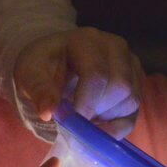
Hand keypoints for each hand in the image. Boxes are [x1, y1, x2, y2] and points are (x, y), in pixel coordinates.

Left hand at [14, 27, 143, 138]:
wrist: (58, 61)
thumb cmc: (43, 66)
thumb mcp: (29, 74)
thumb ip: (38, 90)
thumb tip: (49, 113)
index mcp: (87, 40)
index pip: (97, 74)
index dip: (86, 103)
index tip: (70, 121)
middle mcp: (116, 47)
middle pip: (120, 87)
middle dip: (98, 110)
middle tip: (78, 119)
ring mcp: (130, 63)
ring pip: (131, 100)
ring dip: (108, 117)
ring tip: (86, 117)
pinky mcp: (137, 81)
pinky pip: (135, 111)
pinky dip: (117, 125)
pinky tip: (99, 126)